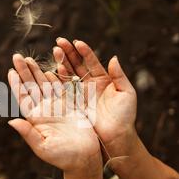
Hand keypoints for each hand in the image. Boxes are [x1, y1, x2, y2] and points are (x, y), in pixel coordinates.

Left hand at [7, 54, 102, 174]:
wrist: (84, 160)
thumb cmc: (63, 157)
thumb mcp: (43, 146)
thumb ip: (28, 133)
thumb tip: (11, 122)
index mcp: (36, 119)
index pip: (23, 98)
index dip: (16, 84)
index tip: (10, 70)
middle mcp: (44, 111)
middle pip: (31, 87)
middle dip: (24, 71)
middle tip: (16, 56)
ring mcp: (57, 108)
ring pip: (44, 85)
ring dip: (37, 72)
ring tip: (29, 59)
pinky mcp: (70, 107)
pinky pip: (61, 89)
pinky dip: (56, 78)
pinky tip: (50, 68)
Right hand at [54, 38, 137, 157]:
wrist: (116, 137)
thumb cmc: (125, 116)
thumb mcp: (126, 93)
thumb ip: (119, 75)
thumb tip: (114, 58)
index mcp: (104, 79)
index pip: (92, 61)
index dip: (84, 51)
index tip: (77, 42)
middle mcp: (90, 84)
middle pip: (77, 64)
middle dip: (69, 52)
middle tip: (60, 41)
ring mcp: (81, 93)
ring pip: (69, 74)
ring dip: (62, 62)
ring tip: (55, 51)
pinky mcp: (74, 104)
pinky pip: (64, 89)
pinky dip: (58, 79)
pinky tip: (53, 70)